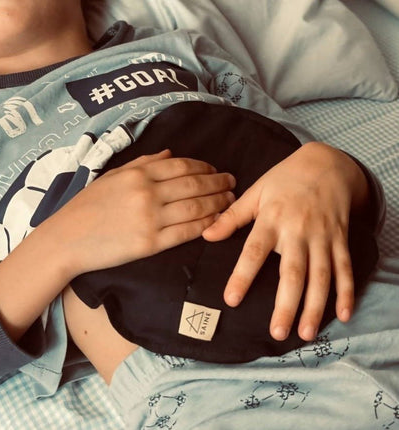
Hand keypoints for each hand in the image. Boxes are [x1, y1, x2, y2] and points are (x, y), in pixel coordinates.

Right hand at [49, 149, 235, 277]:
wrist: (66, 239)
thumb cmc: (86, 206)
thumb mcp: (112, 176)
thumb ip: (142, 163)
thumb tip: (170, 153)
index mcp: (138, 174)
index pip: (182, 165)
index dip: (205, 167)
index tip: (216, 170)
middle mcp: (147, 192)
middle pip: (194, 185)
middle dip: (218, 183)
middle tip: (232, 183)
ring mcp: (150, 219)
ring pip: (195, 207)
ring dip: (218, 203)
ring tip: (230, 201)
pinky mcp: (150, 244)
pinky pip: (185, 232)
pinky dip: (205, 225)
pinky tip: (217, 221)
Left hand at [202, 142, 369, 341]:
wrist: (326, 164)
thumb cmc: (285, 180)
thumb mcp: (255, 192)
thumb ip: (231, 216)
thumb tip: (207, 235)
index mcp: (271, 219)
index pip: (254, 251)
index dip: (242, 276)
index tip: (231, 300)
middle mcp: (298, 231)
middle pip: (293, 272)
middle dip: (286, 305)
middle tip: (277, 333)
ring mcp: (322, 236)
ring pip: (321, 276)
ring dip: (315, 307)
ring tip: (306, 333)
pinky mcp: (340, 239)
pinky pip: (345, 268)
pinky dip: (346, 292)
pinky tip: (343, 315)